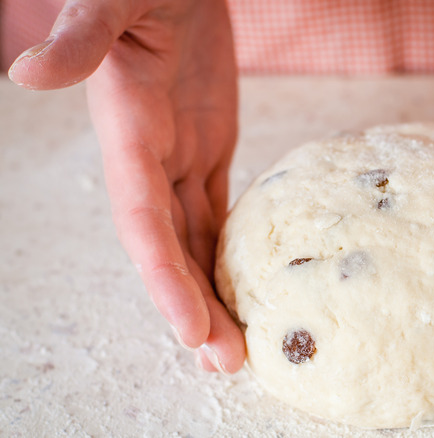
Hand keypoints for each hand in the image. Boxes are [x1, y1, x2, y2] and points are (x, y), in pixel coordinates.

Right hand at [9, 0, 244, 372]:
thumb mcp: (112, 2)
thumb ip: (82, 37)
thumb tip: (29, 74)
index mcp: (130, 131)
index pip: (142, 222)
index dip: (163, 278)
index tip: (191, 330)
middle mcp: (150, 157)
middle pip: (169, 247)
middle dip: (192, 306)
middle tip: (225, 363)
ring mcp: (180, 155)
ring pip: (194, 239)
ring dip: (211, 293)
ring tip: (235, 347)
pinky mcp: (207, 147)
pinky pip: (215, 210)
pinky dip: (226, 253)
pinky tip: (242, 289)